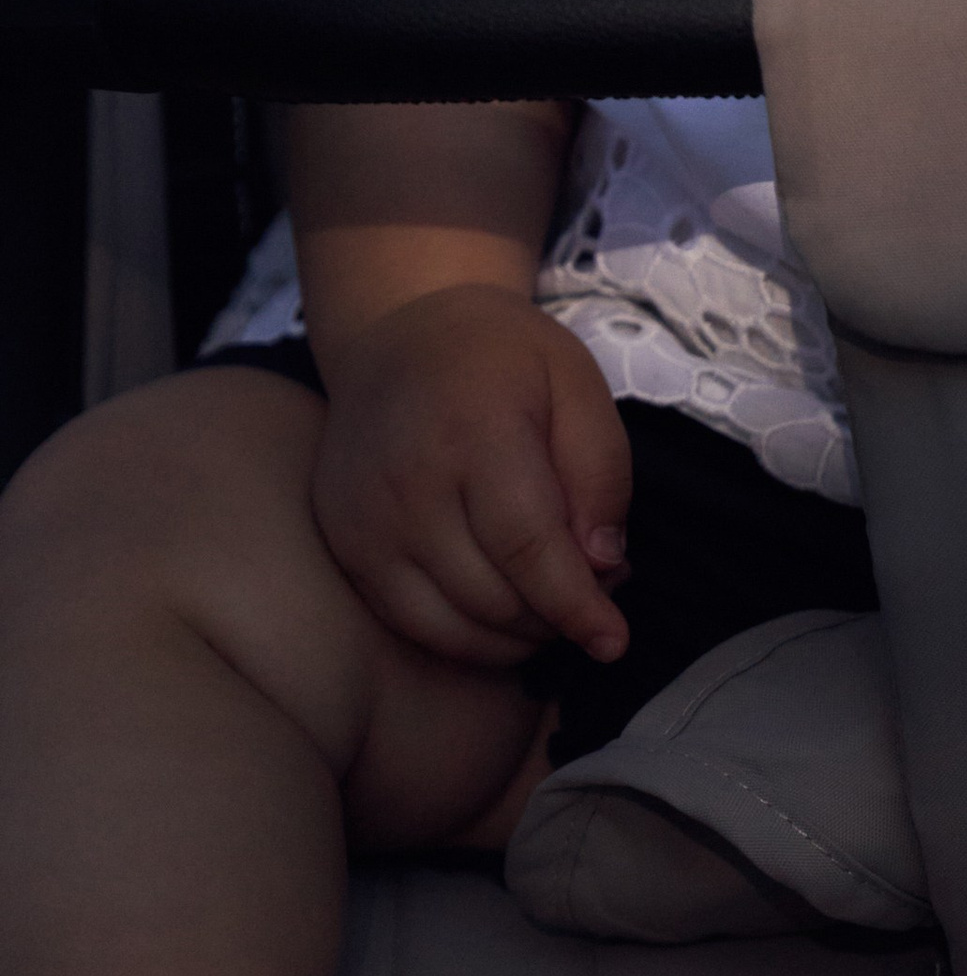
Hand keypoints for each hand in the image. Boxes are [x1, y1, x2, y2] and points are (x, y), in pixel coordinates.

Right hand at [311, 283, 632, 670]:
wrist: (400, 335)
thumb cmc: (502, 357)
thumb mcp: (577, 384)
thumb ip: (601, 473)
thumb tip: (603, 566)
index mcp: (474, 433)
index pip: (528, 548)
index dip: (575, 605)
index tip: (613, 641)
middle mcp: (408, 486)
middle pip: (491, 597)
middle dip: (555, 617)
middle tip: (595, 590)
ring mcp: (366, 522)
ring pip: (450, 627)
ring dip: (514, 637)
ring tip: (553, 601)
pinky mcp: (345, 545)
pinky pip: (410, 623)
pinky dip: (465, 637)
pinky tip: (503, 613)